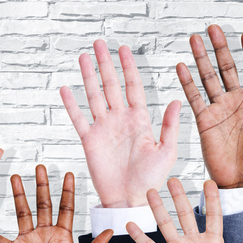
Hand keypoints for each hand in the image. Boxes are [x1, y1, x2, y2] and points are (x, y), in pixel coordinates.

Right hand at [0, 165, 112, 242]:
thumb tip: (110, 230)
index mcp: (63, 237)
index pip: (66, 208)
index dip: (67, 192)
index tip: (68, 174)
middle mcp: (45, 236)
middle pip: (43, 205)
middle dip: (42, 186)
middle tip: (40, 167)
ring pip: (22, 213)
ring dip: (18, 195)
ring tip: (14, 177)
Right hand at [60, 40, 180, 207]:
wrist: (130, 199)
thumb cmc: (152, 179)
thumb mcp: (166, 151)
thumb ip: (170, 126)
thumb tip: (177, 101)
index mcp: (140, 119)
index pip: (133, 86)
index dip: (127, 67)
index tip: (123, 48)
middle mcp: (120, 119)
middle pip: (111, 84)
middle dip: (105, 64)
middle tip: (99, 43)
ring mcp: (104, 128)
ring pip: (94, 96)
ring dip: (88, 77)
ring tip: (84, 57)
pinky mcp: (90, 140)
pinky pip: (78, 118)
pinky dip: (71, 104)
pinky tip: (65, 89)